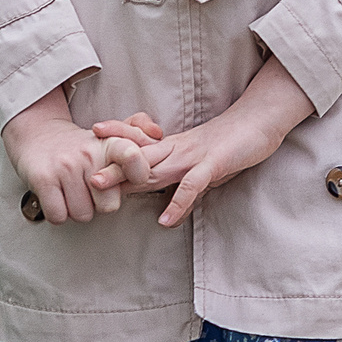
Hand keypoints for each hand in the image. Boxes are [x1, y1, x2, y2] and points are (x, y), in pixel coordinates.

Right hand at [2, 92, 159, 222]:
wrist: (37, 135)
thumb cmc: (80, 145)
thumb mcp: (110, 135)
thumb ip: (138, 133)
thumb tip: (157, 134)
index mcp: (108, 143)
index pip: (133, 157)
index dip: (138, 174)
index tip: (131, 180)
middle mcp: (87, 154)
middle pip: (109, 206)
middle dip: (99, 205)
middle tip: (90, 189)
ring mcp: (64, 167)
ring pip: (83, 215)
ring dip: (78, 209)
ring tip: (73, 191)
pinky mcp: (43, 179)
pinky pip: (59, 216)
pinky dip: (59, 213)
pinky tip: (58, 197)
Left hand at [94, 57, 313, 228]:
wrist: (260, 121)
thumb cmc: (232, 142)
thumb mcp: (201, 162)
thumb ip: (182, 179)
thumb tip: (167, 204)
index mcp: (173, 147)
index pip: (138, 148)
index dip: (113, 147)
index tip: (86, 148)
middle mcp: (177, 149)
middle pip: (137, 158)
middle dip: (109, 166)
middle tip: (81, 174)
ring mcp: (193, 156)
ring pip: (155, 167)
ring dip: (128, 178)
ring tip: (102, 189)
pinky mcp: (213, 165)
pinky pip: (192, 185)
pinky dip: (178, 203)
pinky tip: (165, 220)